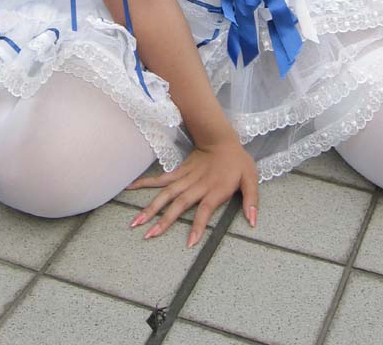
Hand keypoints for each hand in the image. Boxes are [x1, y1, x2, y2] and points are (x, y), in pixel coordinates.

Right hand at [127, 138, 257, 246]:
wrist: (221, 139)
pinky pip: (160, 179)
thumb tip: (253, 222)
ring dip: (151, 207)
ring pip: (166, 194)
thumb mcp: (251, 179)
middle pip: (178, 204)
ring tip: (136, 222)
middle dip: (163, 220)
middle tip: (149, 235)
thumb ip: (252, 200)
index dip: (198, 226)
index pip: (204, 210)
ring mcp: (185, 178)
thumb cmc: (237, 162)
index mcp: (215, 189)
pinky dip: (145, 183)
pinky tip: (130, 188)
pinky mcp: (178, 172)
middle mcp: (197, 186)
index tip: (189, 243)